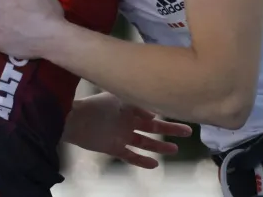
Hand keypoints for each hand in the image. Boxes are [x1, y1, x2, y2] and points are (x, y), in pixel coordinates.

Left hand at [64, 92, 192, 168]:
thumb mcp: (119, 98)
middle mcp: (128, 120)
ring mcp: (122, 134)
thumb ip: (138, 103)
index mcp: (129, 105)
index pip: (151, 108)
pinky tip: (155, 164)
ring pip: (145, 142)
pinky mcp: (114, 148)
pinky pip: (131, 156)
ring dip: (160, 146)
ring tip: (175, 149)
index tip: (179, 110)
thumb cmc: (95, 105)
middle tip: (188, 130)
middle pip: (153, 126)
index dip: (164, 110)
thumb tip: (155, 113)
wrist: (74, 120)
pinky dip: (142, 161)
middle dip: (170, 129)